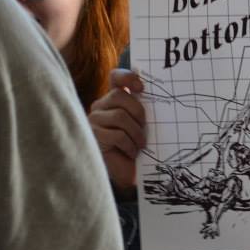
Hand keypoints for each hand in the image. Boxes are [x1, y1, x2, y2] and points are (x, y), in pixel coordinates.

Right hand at [88, 69, 145, 195]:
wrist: (125, 173)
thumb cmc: (135, 146)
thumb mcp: (141, 124)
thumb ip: (142, 109)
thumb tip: (156, 95)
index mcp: (113, 99)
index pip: (116, 77)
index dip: (127, 76)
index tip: (141, 88)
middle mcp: (100, 106)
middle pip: (119, 95)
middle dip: (138, 112)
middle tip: (145, 128)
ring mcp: (93, 120)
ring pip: (119, 115)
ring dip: (135, 132)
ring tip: (140, 144)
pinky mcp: (92, 136)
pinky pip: (116, 134)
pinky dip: (129, 144)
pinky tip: (132, 153)